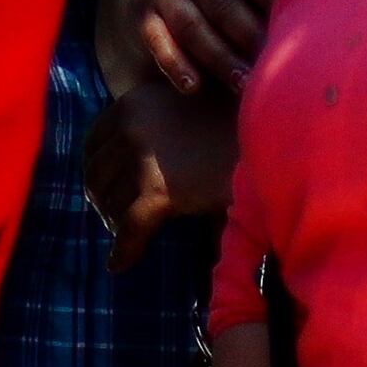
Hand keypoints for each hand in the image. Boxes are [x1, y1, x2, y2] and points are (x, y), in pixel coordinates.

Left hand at [81, 75, 238, 253]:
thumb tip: (126, 161)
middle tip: (117, 220)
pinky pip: (130, 228)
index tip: (108, 190)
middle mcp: (130, 124)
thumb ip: (153, 124)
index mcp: (133, 102)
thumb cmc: (235, 123)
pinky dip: (123, 250)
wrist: (273, 136)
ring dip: (114, 223)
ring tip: (128, 236)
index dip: (98, 172)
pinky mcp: (159, 190)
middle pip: (95, 174)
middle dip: (104, 201)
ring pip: (110, 202)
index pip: (93, 143)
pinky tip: (118, 264)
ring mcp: (142, 156)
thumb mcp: (183, 108)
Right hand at [120, 0, 296, 94]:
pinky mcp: (146, 16)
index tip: (303, 30)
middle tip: (280, 66)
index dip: (277, 2)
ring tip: (247, 85)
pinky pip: (159, 42)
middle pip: (225, 3)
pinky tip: (194, 87)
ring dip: (221, 58)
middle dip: (253, 36)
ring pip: (194, 26)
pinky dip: (175, 65)